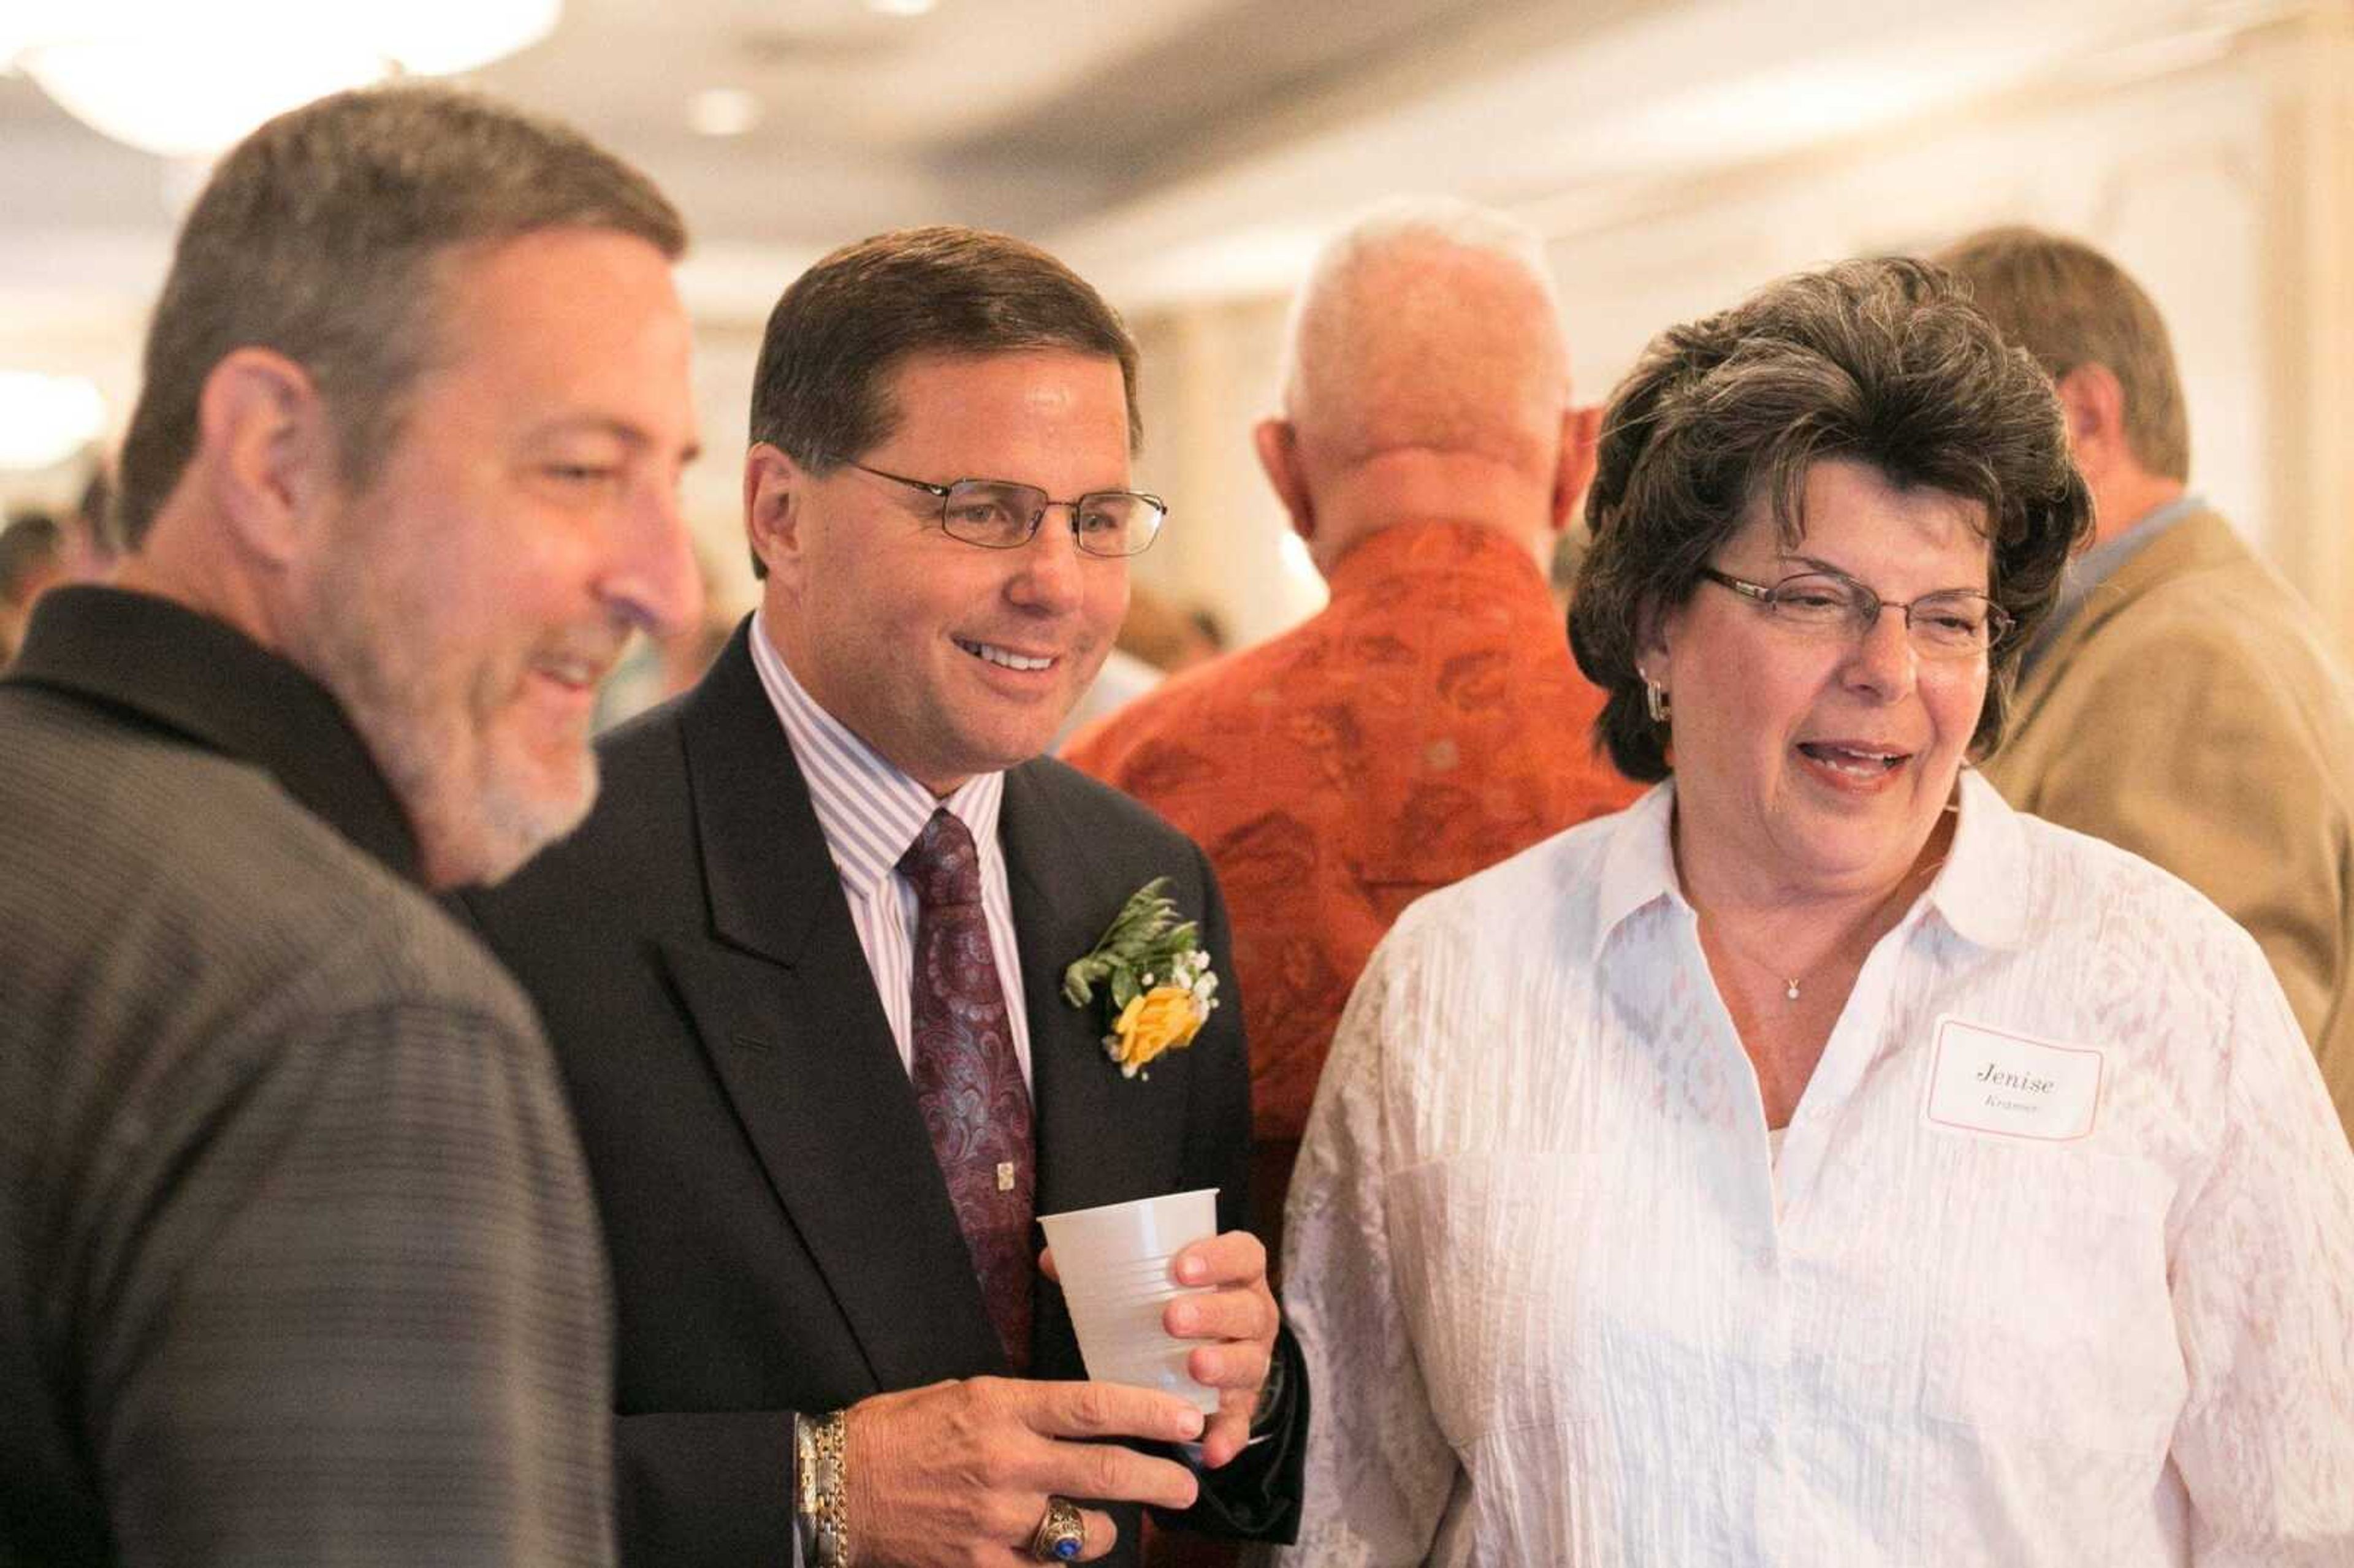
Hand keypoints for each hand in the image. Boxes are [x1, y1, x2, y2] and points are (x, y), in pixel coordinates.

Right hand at [841, 1375, 1203, 1565]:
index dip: (1150, 1413)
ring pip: (1084, 1532)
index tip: (1187, 1420)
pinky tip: (1056, 1553)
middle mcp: (1006, 1463)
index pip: (1094, 1407)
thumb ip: (1025, 1408)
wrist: (836, 1485)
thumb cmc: (901, 1431)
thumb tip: (1085, 1416)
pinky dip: (1059, 1563)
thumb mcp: (966, 1395)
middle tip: (1187, 1483)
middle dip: (1160, 1480)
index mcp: (1002, 1408)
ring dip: (1105, 1529)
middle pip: (1106, 1472)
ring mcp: (995, 1521)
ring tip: (1105, 1522)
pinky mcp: (979, 1566)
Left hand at [1042, 1229, 1279, 1469]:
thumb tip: (1050, 1260)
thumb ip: (1105, 1266)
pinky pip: (1242, 1424)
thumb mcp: (1154, 1279)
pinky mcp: (1242, 1405)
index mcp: (1236, 1275)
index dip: (1219, 1257)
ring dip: (1224, 1366)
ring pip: (1249, 1364)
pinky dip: (1228, 1437)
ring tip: (1195, 1367)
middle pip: (1248, 1311)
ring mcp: (1250, 1362)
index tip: (1181, 1266)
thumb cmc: (1174, 1302)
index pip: (1243, 1255)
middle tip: (1172, 1319)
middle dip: (1213, 1314)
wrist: (1208, 1346)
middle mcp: (1252, 1316)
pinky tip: (1210, 1449)